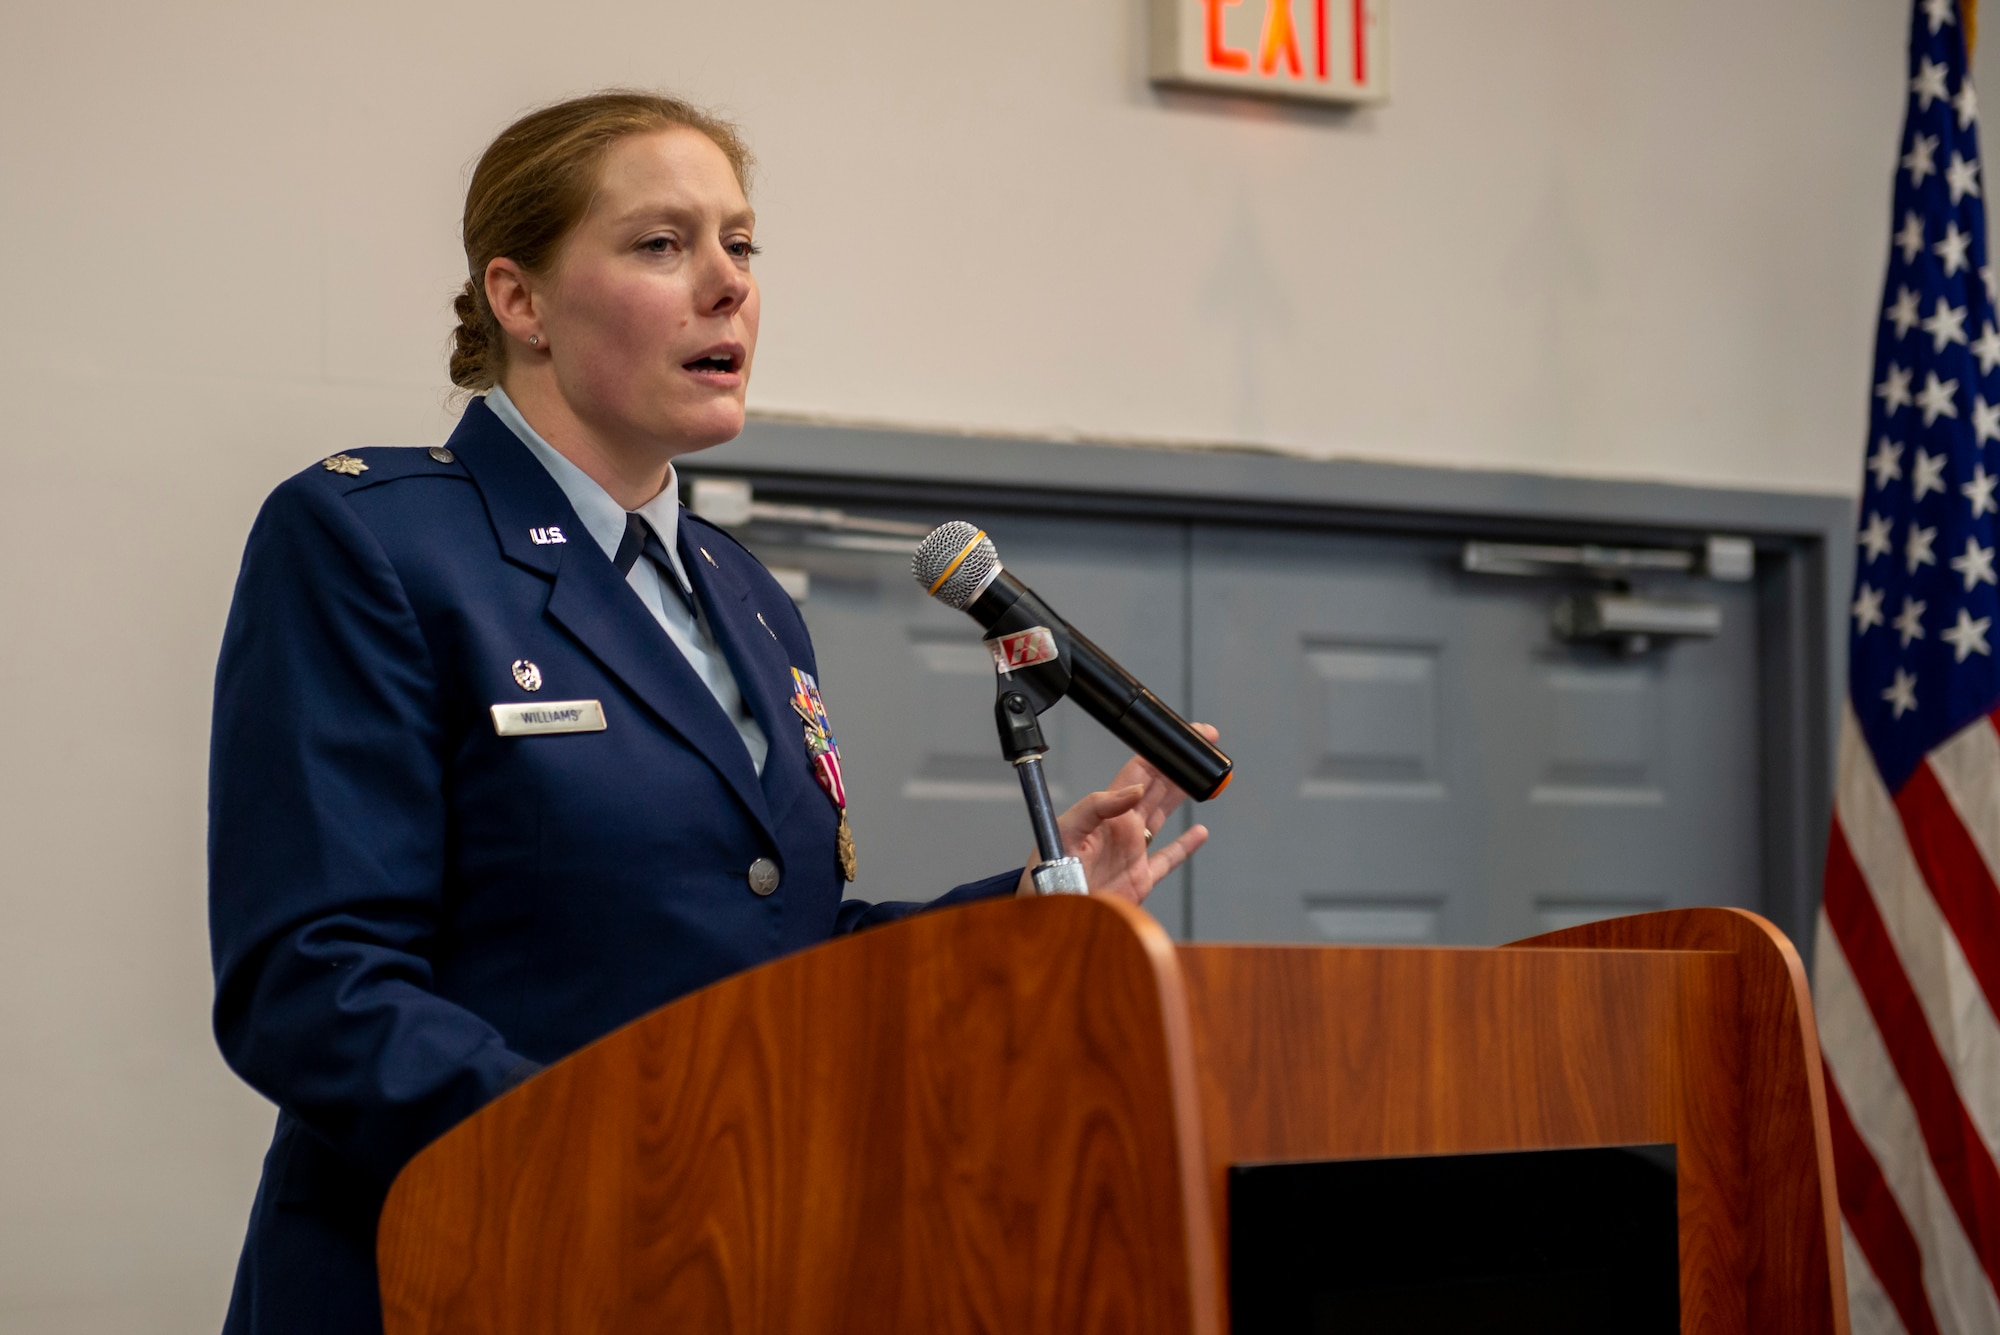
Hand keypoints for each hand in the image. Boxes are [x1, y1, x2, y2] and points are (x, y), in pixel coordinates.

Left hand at [1015, 725, 1217, 903]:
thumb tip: (1135, 790)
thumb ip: (1097, 806)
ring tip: (1204, 780)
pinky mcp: (1140, 878)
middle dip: (1178, 766)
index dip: (1158, 753)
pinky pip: (1168, 858)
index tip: (1179, 738)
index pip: (1137, 773)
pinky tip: (1199, 832)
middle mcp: (1122, 827)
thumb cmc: (1048, 872)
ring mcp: (1133, 851)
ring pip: (1164, 816)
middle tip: (1202, 747)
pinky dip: (1185, 846)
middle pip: (1156, 788)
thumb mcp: (1065, 830)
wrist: (1049, 912)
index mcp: (1105, 812)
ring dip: (1182, 796)